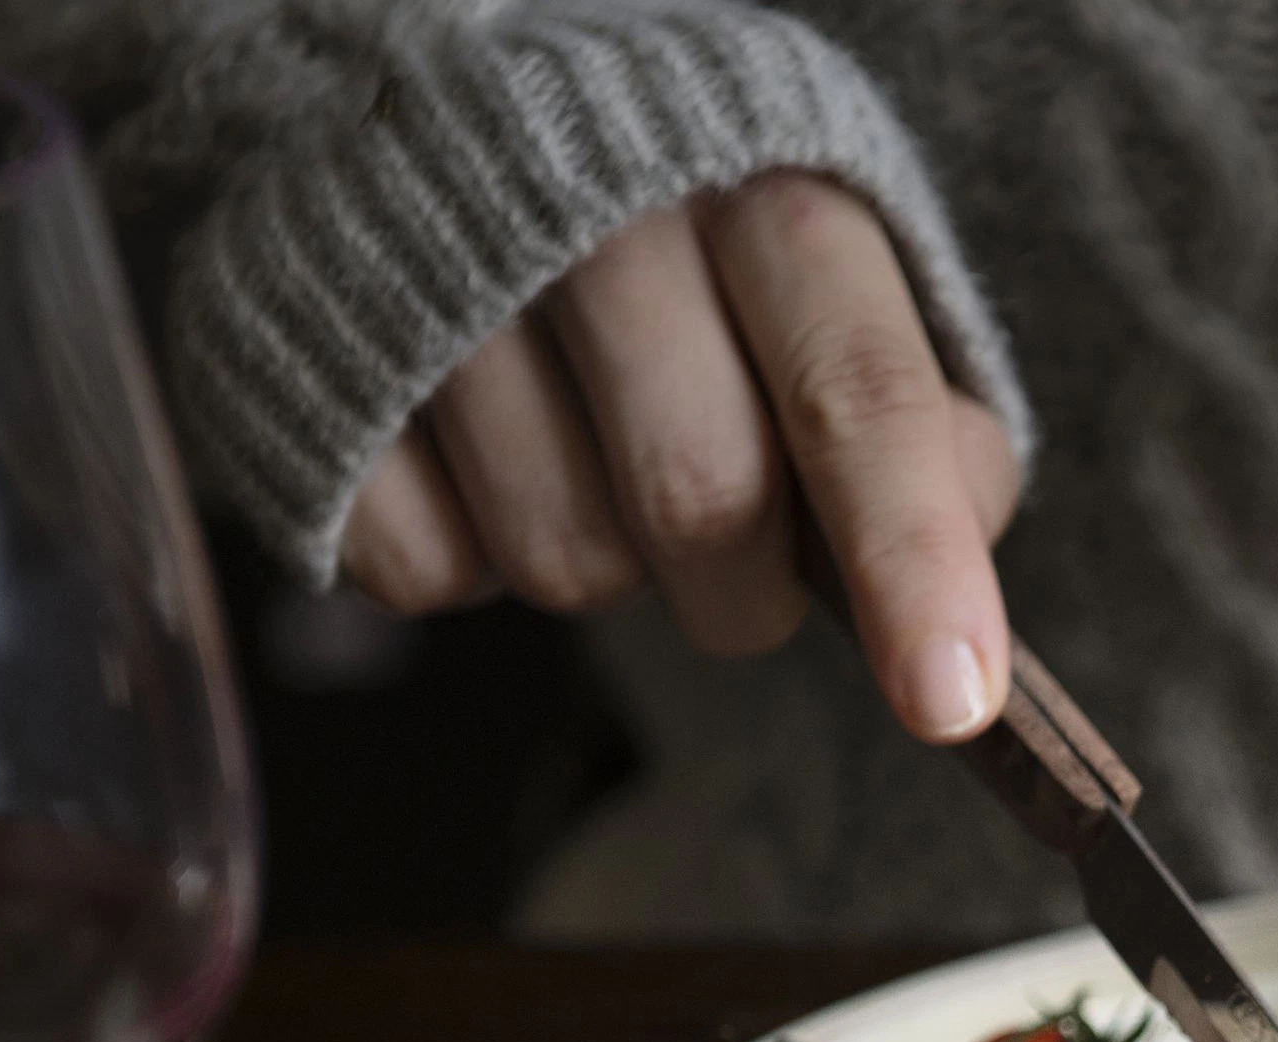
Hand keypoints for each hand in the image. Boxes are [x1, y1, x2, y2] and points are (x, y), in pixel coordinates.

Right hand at [339, 170, 1022, 740]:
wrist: (439, 101)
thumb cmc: (681, 232)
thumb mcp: (831, 274)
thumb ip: (913, 417)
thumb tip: (955, 576)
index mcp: (763, 196)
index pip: (856, 394)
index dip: (910, 558)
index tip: (950, 703)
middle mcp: (602, 216)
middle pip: (704, 502)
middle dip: (743, 592)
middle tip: (736, 553)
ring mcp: (442, 285)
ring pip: (565, 560)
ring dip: (607, 566)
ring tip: (588, 450)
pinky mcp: (323, 364)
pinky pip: (427, 572)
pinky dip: (472, 558)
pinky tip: (481, 452)